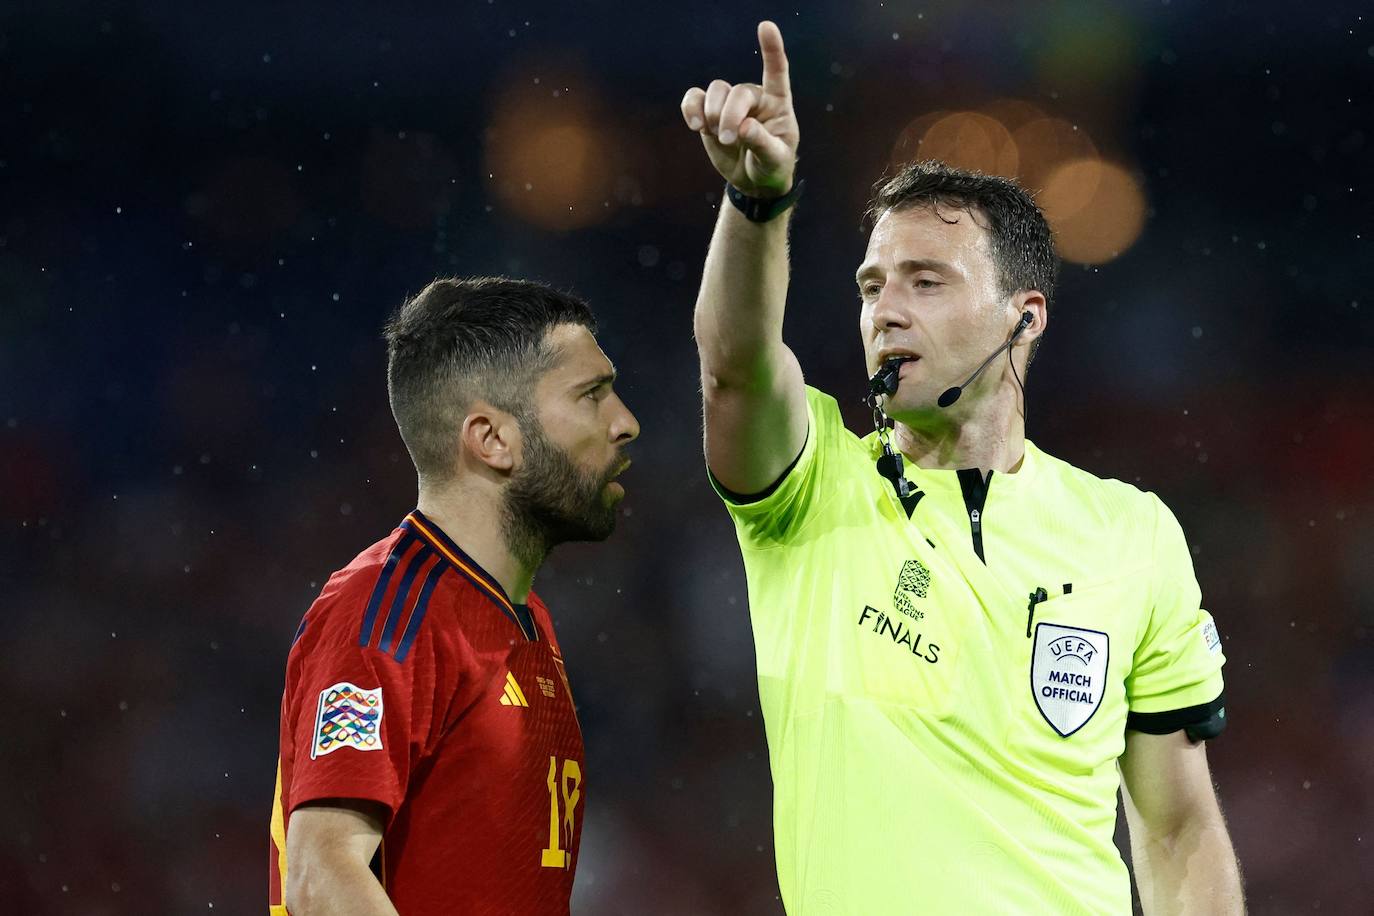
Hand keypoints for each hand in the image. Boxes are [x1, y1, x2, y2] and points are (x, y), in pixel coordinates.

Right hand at [681, 21, 798, 197]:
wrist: (753, 181)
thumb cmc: (772, 166)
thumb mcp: (775, 159)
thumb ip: (762, 142)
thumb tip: (743, 128)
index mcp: (778, 104)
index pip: (776, 71)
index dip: (771, 50)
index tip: (766, 26)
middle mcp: (754, 98)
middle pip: (737, 91)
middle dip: (729, 115)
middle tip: (729, 140)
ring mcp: (730, 104)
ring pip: (715, 91)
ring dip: (712, 113)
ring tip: (718, 136)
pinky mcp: (709, 113)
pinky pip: (694, 98)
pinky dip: (690, 108)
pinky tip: (695, 126)